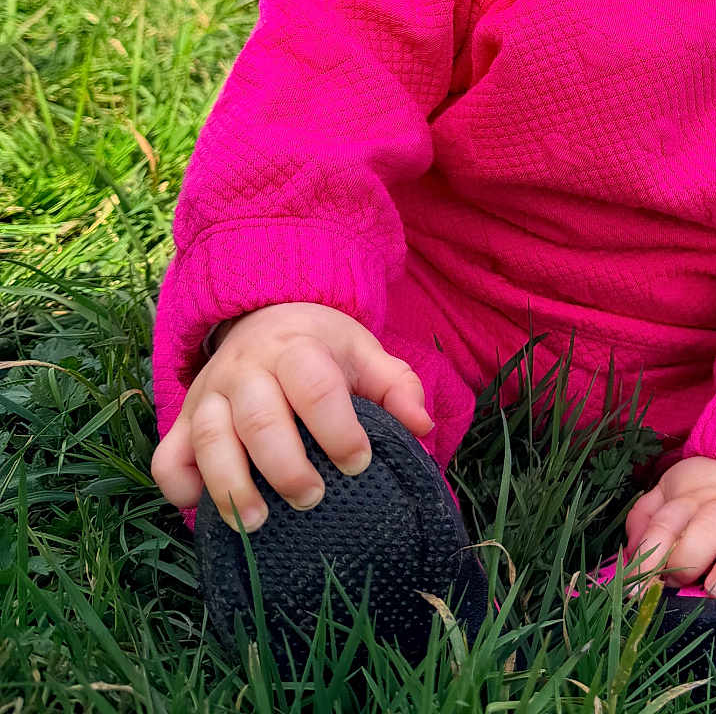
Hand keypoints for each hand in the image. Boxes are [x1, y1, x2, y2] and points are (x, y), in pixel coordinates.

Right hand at [150, 301, 431, 533]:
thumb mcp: (364, 353)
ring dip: (232, 485)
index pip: (315, 387)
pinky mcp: (184, 421)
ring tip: (258, 523)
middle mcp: (246, 370)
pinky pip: (168, 457)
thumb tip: (423, 426)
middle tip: (313, 499)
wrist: (265, 316)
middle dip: (286, 466)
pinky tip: (201, 509)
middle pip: (260, 419)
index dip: (338, 429)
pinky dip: (179, 486)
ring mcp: (209, 395)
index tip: (360, 463)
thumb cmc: (322, 348)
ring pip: (210, 441)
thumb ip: (397, 386)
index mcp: (297, 348)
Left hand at [624, 456, 715, 596]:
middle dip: (690, 556)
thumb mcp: (673, 496)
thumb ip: (647, 518)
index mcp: (691, 497)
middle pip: (708, 525)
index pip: (666, 523)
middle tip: (680, 585)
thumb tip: (629, 552)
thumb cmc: (710, 495)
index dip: (650, 555)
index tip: (637, 588)